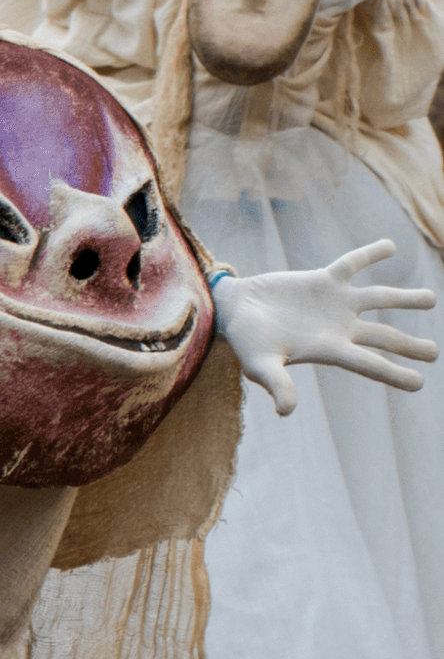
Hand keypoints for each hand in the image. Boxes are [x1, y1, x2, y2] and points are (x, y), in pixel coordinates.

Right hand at [212, 240, 437, 415]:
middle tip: (434, 352)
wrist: (235, 311)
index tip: (419, 383)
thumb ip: (277, 384)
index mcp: (330, 351)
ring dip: (405, 298)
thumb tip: (286, 412)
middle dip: (411, 345)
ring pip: (379, 299)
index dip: (394, 373)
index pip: (369, 364)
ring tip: (430, 299)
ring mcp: (336, 303)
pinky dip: (370, 254)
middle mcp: (340, 328)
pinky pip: (352, 264)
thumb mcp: (259, 365)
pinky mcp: (324, 279)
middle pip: (384, 337)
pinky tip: (391, 246)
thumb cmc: (247, 342)